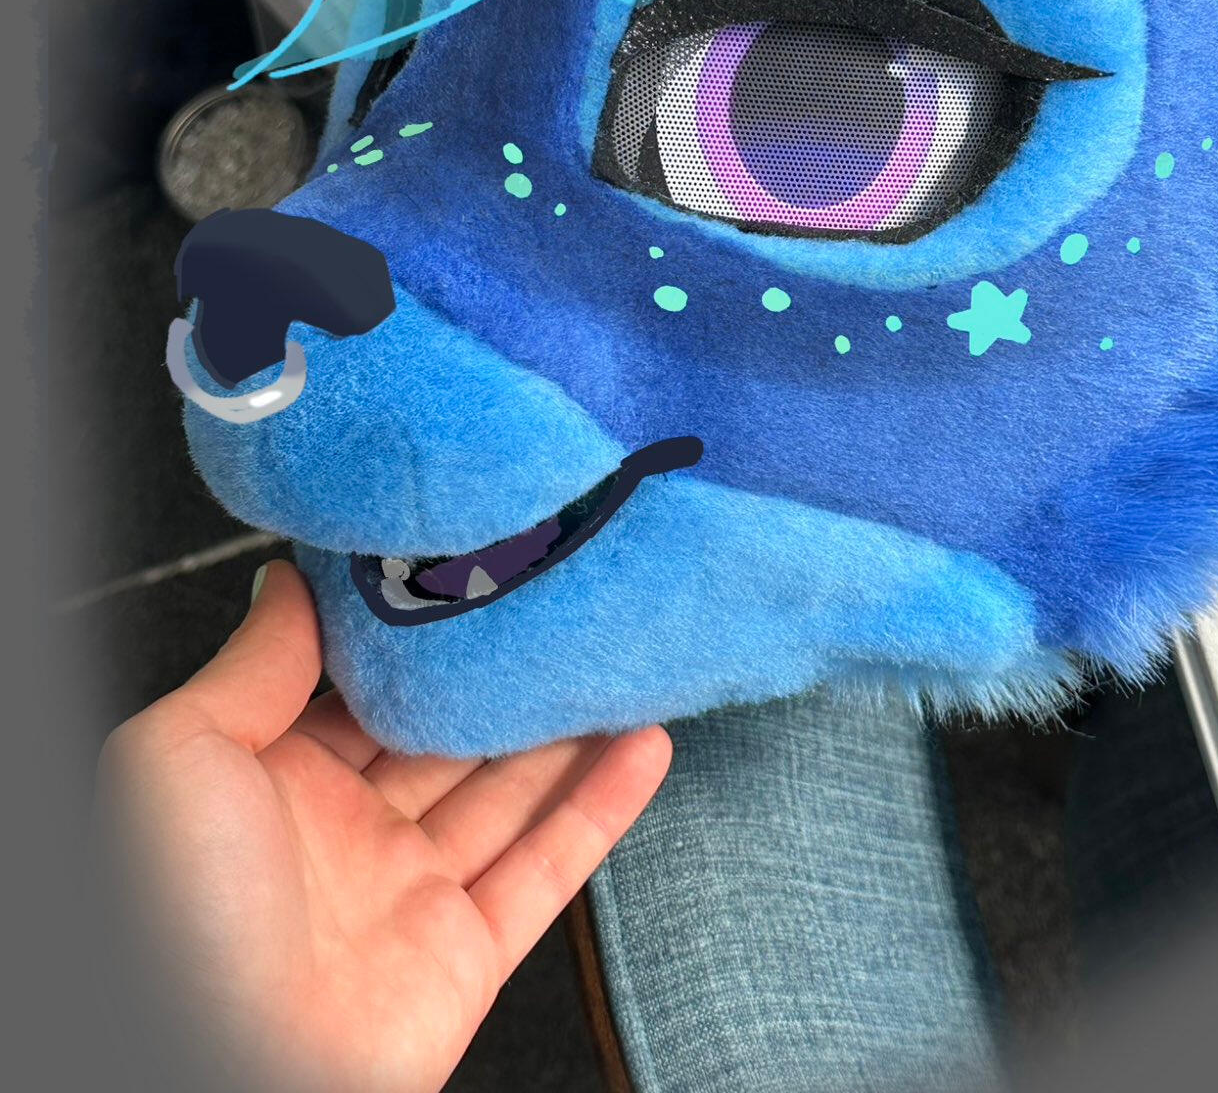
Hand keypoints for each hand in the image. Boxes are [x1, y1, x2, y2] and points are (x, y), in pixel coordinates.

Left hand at [97, 560, 669, 1092]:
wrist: (226, 1072)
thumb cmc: (178, 923)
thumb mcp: (178, 757)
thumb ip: (252, 666)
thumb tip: (290, 580)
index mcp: (269, 789)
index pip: (359, 693)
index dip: (416, 636)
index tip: (472, 568)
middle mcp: (343, 839)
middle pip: (446, 739)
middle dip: (502, 679)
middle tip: (563, 604)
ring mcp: (410, 899)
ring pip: (509, 795)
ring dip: (568, 731)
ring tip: (620, 660)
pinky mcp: (466, 957)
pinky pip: (549, 868)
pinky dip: (604, 808)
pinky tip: (646, 747)